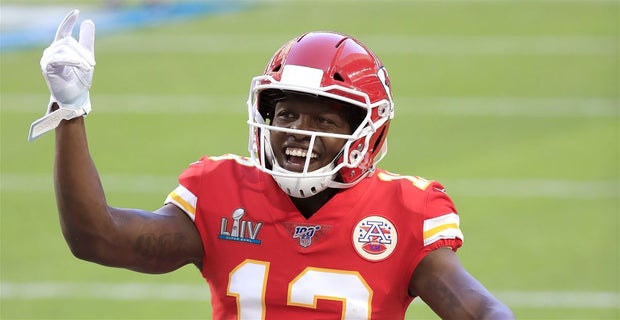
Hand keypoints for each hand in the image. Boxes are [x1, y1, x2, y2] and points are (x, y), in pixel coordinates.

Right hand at [28, 9, 95, 140]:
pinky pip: (58, 58)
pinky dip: (71, 60)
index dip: (68, 21)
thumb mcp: (87, 57)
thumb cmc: (80, 79)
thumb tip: (88, 21)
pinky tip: (80, 65)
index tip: (77, 12)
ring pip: (65, 49)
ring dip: (79, 58)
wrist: (76, 97)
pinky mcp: (47, 67)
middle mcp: (52, 51)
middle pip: (68, 42)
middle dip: (83, 53)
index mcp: (61, 48)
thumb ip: (87, 41)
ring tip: (87, 68)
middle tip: (91, 64)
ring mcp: (48, 59)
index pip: (63, 31)